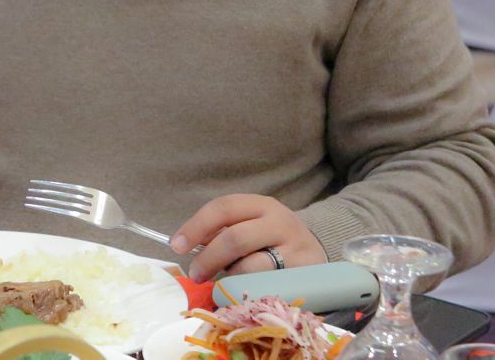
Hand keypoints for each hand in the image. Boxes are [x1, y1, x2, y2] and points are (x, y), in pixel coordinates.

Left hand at [173, 194, 328, 280]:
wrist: (317, 253)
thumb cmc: (273, 240)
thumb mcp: (250, 226)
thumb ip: (222, 232)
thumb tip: (189, 246)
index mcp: (260, 204)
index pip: (223, 208)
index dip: (196, 226)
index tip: (177, 245)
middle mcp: (280, 221)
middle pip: (234, 238)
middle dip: (208, 258)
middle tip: (195, 274)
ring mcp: (295, 248)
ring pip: (251, 266)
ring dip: (231, 277)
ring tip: (228, 281)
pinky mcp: (305, 274)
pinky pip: (268, 286)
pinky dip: (250, 290)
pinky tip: (248, 290)